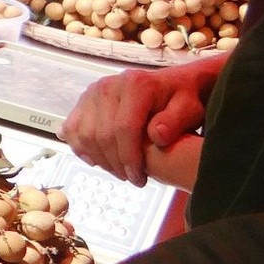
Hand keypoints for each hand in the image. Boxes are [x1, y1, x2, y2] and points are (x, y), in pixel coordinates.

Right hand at [62, 62, 216, 187]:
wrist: (171, 84)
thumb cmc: (182, 99)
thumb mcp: (190, 108)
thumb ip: (176, 121)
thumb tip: (157, 135)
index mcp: (136, 85)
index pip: (124, 128)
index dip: (129, 158)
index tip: (139, 178)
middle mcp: (109, 85)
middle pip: (102, 134)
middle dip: (115, 164)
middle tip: (132, 179)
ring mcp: (93, 92)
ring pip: (85, 134)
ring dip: (100, 160)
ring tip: (119, 171)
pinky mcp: (84, 100)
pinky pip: (73, 128)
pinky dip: (80, 148)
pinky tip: (97, 160)